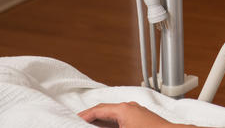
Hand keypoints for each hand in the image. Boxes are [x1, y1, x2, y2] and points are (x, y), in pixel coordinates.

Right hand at [77, 102, 196, 127]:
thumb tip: (97, 126)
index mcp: (123, 109)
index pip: (98, 110)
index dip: (84, 116)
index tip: (75, 120)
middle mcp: (130, 107)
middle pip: (105, 110)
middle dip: (92, 118)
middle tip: (80, 123)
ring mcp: (137, 111)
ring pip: (114, 115)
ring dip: (102, 121)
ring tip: (92, 126)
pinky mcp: (142, 118)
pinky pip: (122, 119)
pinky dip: (112, 123)